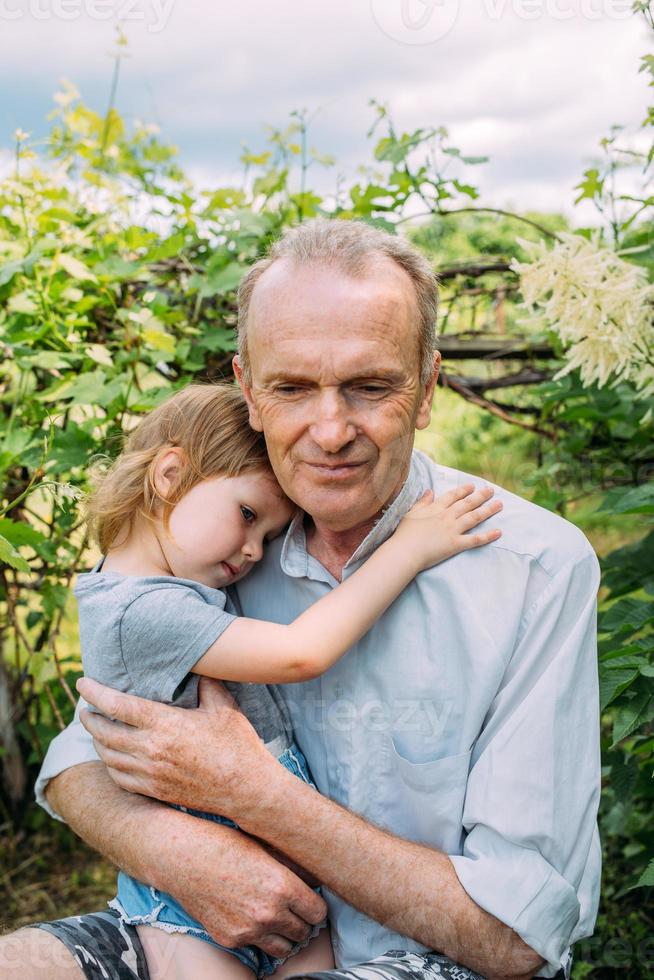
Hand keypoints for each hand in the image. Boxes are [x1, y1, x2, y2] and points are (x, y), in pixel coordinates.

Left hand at [76, 675, 276, 818]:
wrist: (246, 789)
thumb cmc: (237, 745)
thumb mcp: (223, 707)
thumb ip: (205, 683)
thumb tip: (196, 666)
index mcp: (165, 725)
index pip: (117, 706)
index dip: (95, 693)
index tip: (83, 683)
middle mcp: (151, 750)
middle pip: (104, 732)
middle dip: (89, 718)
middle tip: (85, 708)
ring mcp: (150, 774)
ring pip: (108, 756)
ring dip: (97, 740)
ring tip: (96, 729)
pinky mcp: (154, 791)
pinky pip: (119, 778)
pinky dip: (109, 764)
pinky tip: (112, 756)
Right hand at [152, 814, 326, 958]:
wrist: (183, 857)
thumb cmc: (225, 844)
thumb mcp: (266, 847)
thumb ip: (295, 866)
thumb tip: (318, 877)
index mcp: (282, 886)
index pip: (318, 912)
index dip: (316, 905)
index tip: (309, 898)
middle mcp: (268, 913)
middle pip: (304, 932)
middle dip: (302, 920)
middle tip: (295, 908)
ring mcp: (248, 931)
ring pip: (284, 948)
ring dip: (285, 935)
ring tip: (278, 918)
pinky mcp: (230, 940)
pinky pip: (257, 947)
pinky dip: (260, 937)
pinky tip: (253, 918)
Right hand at [397, 484, 501, 568]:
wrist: (405, 551)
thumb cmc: (404, 534)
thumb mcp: (411, 513)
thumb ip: (422, 502)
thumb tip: (430, 490)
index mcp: (436, 509)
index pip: (452, 496)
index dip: (463, 490)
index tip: (472, 486)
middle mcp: (447, 517)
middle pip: (467, 504)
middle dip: (480, 496)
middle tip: (491, 490)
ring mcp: (452, 530)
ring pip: (474, 517)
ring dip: (488, 510)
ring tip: (499, 504)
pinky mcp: (455, 544)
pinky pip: (475, 539)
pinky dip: (487, 536)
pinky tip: (499, 532)